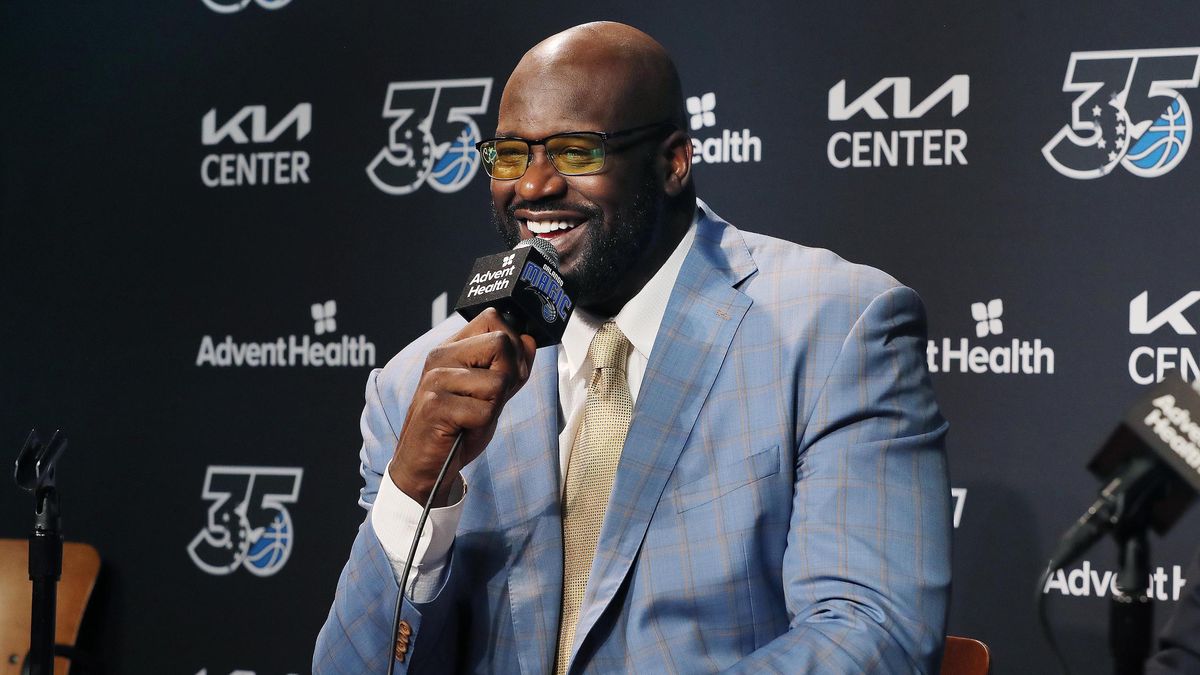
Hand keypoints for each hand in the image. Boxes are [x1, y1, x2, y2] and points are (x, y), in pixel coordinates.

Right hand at [390, 308, 536, 506]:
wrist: (426, 465)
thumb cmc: (458, 428)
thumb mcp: (490, 393)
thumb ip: (510, 367)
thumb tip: (530, 341)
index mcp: (451, 348)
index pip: (493, 318)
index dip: (512, 345)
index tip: (504, 372)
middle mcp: (440, 357)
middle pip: (501, 343)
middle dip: (509, 376)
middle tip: (489, 400)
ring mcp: (436, 380)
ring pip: (499, 380)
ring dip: (495, 405)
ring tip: (473, 416)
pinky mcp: (435, 406)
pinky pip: (486, 409)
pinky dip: (483, 424)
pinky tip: (464, 428)